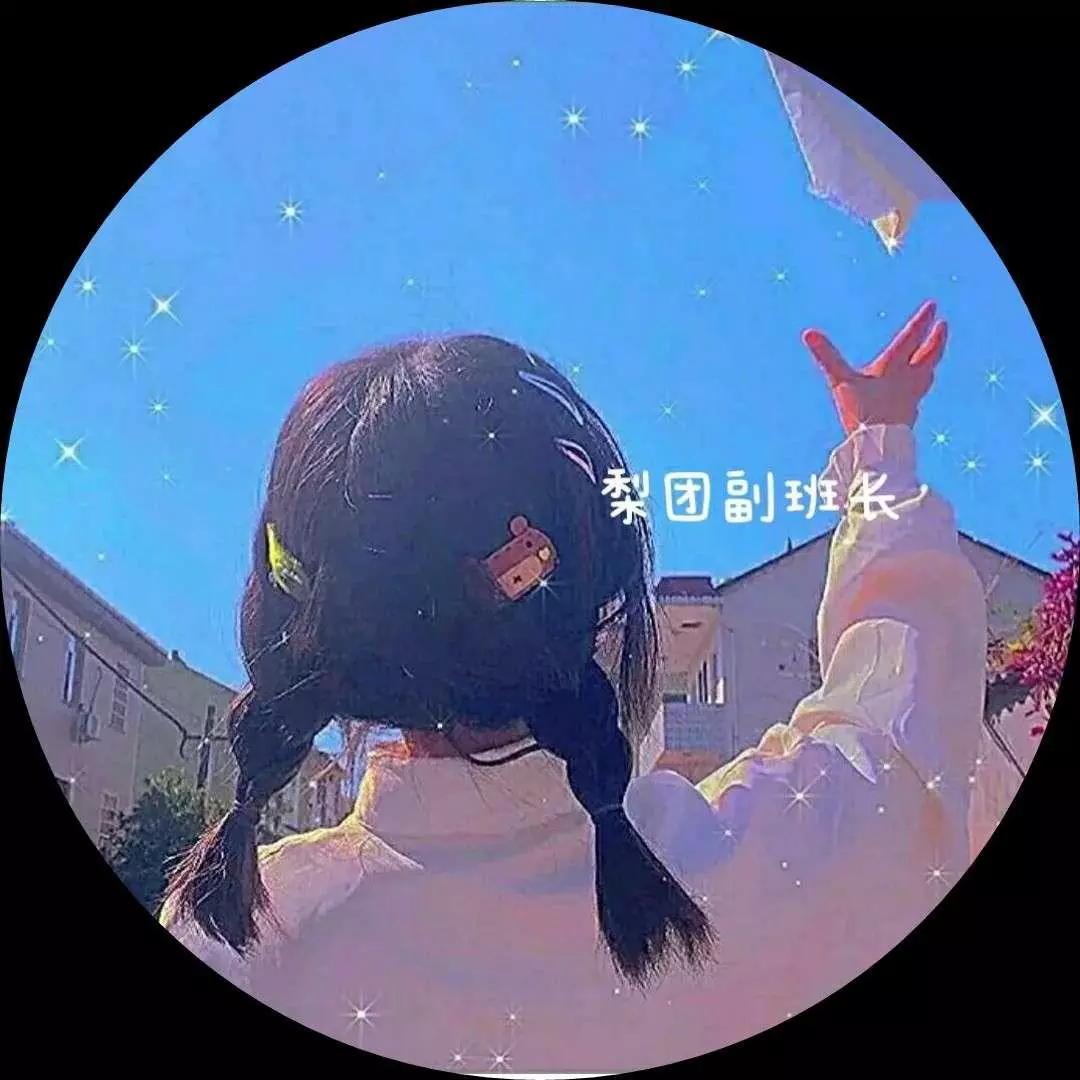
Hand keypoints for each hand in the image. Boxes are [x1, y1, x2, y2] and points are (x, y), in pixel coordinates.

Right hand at [803, 301, 947, 435]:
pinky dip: (921, 384)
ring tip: (934, 354)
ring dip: (932, 361)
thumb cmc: (862, 412)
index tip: (933, 306)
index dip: (922, 321)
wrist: (879, 446)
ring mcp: (912, 398)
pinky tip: (915, 390)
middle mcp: (908, 379)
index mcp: (894, 367)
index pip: (912, 338)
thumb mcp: (840, 382)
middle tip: (943, 325)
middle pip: (929, 355)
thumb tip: (808, 333)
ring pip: (927, 374)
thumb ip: (827, 357)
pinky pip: (919, 394)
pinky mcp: (909, 414)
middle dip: (936, 339)